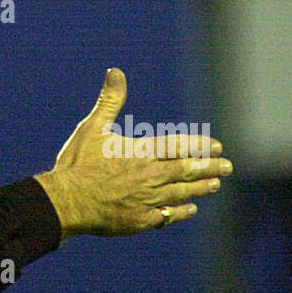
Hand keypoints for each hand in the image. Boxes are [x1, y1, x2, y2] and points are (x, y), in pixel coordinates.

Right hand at [33, 68, 231, 238]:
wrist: (64, 202)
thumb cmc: (76, 164)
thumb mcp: (92, 128)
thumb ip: (110, 101)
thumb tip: (116, 72)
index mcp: (141, 153)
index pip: (179, 146)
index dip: (199, 145)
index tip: (216, 146)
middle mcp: (149, 176)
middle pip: (188, 170)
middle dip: (210, 168)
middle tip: (227, 166)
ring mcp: (146, 200)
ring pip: (181, 193)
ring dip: (201, 188)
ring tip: (215, 185)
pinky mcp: (139, 221)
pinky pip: (167, 216)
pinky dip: (181, 212)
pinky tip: (190, 209)